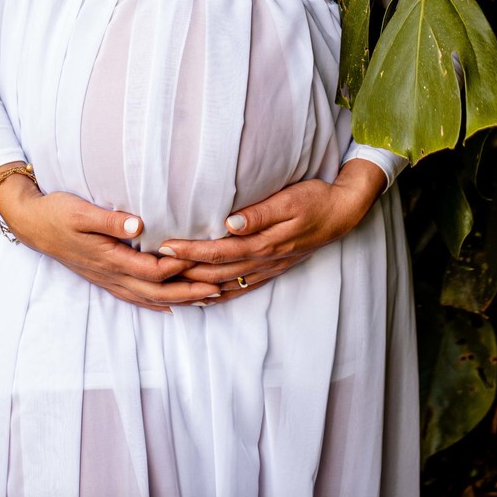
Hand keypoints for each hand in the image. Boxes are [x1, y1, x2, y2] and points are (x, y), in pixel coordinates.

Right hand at [0, 178, 225, 312]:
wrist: (32, 225)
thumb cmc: (58, 212)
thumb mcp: (81, 211)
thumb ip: (111, 220)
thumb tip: (139, 223)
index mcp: (109, 258)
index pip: (152, 269)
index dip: (179, 266)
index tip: (204, 259)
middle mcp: (111, 274)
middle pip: (157, 290)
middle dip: (189, 291)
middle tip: (218, 288)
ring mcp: (107, 279)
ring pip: (149, 297)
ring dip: (179, 299)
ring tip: (207, 298)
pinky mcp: (104, 277)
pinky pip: (135, 296)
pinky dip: (156, 302)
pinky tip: (170, 304)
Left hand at [152, 160, 388, 301]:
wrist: (342, 213)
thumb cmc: (314, 199)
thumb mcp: (290, 199)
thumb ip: (259, 213)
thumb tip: (229, 223)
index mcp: (264, 243)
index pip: (218, 252)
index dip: (190, 251)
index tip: (164, 247)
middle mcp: (263, 261)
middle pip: (216, 272)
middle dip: (184, 271)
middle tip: (154, 267)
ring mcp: (268, 269)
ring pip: (225, 284)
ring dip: (196, 286)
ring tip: (168, 286)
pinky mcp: (272, 269)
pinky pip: (240, 288)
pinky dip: (219, 295)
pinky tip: (203, 297)